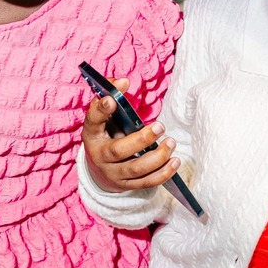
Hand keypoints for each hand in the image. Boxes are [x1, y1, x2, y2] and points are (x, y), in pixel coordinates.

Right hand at [82, 78, 179, 192]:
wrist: (99, 169)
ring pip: (136, 169)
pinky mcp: (126, 185)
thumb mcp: (104, 117)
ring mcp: (113, 173)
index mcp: (92, 134)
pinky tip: (175, 161)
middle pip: (119, 151)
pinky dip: (163, 173)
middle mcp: (100, 156)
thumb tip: (122, 81)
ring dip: (157, 157)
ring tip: (171, 142)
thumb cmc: (106, 134)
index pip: (93, 120)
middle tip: (160, 126)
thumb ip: (111, 95)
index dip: (101, 110)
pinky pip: (147, 182)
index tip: (112, 99)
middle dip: (142, 139)